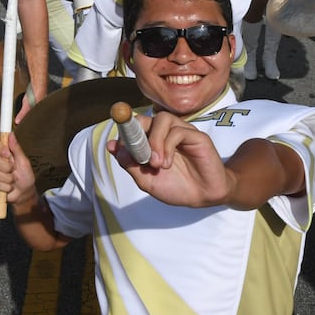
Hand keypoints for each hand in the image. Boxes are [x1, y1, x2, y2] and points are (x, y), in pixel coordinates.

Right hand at [0, 132, 38, 208]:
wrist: (24, 193)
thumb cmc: (25, 176)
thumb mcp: (24, 161)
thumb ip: (16, 148)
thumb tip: (11, 134)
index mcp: (3, 150)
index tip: (7, 153)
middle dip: (7, 168)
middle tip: (14, 171)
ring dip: (8, 179)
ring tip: (13, 180)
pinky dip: (4, 187)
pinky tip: (8, 187)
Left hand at [108, 111, 232, 206]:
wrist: (203, 196)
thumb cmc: (176, 187)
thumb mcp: (146, 180)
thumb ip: (130, 164)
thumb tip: (112, 146)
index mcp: (152, 140)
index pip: (134, 126)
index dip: (125, 133)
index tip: (119, 148)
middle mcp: (166, 132)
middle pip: (146, 117)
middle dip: (137, 134)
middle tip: (138, 155)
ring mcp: (182, 132)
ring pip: (163, 119)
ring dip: (155, 141)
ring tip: (156, 164)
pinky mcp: (196, 136)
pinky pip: (178, 131)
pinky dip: (168, 147)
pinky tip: (167, 164)